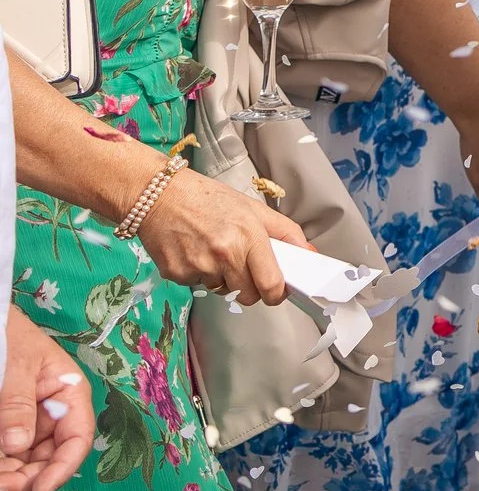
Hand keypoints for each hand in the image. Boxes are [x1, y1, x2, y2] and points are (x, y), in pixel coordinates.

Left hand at [0, 311, 91, 490]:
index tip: (39, 489)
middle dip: (28, 477)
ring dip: (11, 476)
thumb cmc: (8, 334)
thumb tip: (16, 446)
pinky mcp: (6, 428)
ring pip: (26, 462)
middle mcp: (53, 413)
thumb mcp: (16, 366)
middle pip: (50, 457)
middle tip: (1, 487)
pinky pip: (7, 454)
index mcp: (69, 393)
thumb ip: (17, 405)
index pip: (77, 438)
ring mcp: (28, 423)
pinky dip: (1, 465)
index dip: (62, 468)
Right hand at [136, 168, 310, 304]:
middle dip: (252, 287)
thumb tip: (308, 253)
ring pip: (223, 290)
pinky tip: (195, 251)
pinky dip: (200, 274)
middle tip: (245, 268)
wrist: (158, 196)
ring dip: (224, 279)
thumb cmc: (208, 199)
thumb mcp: (253, 209)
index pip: (270, 283)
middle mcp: (224, 254)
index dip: (277, 293)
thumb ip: (285, 232)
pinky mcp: (176, 274)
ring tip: (215, 251)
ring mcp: (198, 266)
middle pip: (248, 295)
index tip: (278, 291)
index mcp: (248, 236)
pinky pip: (198, 285)